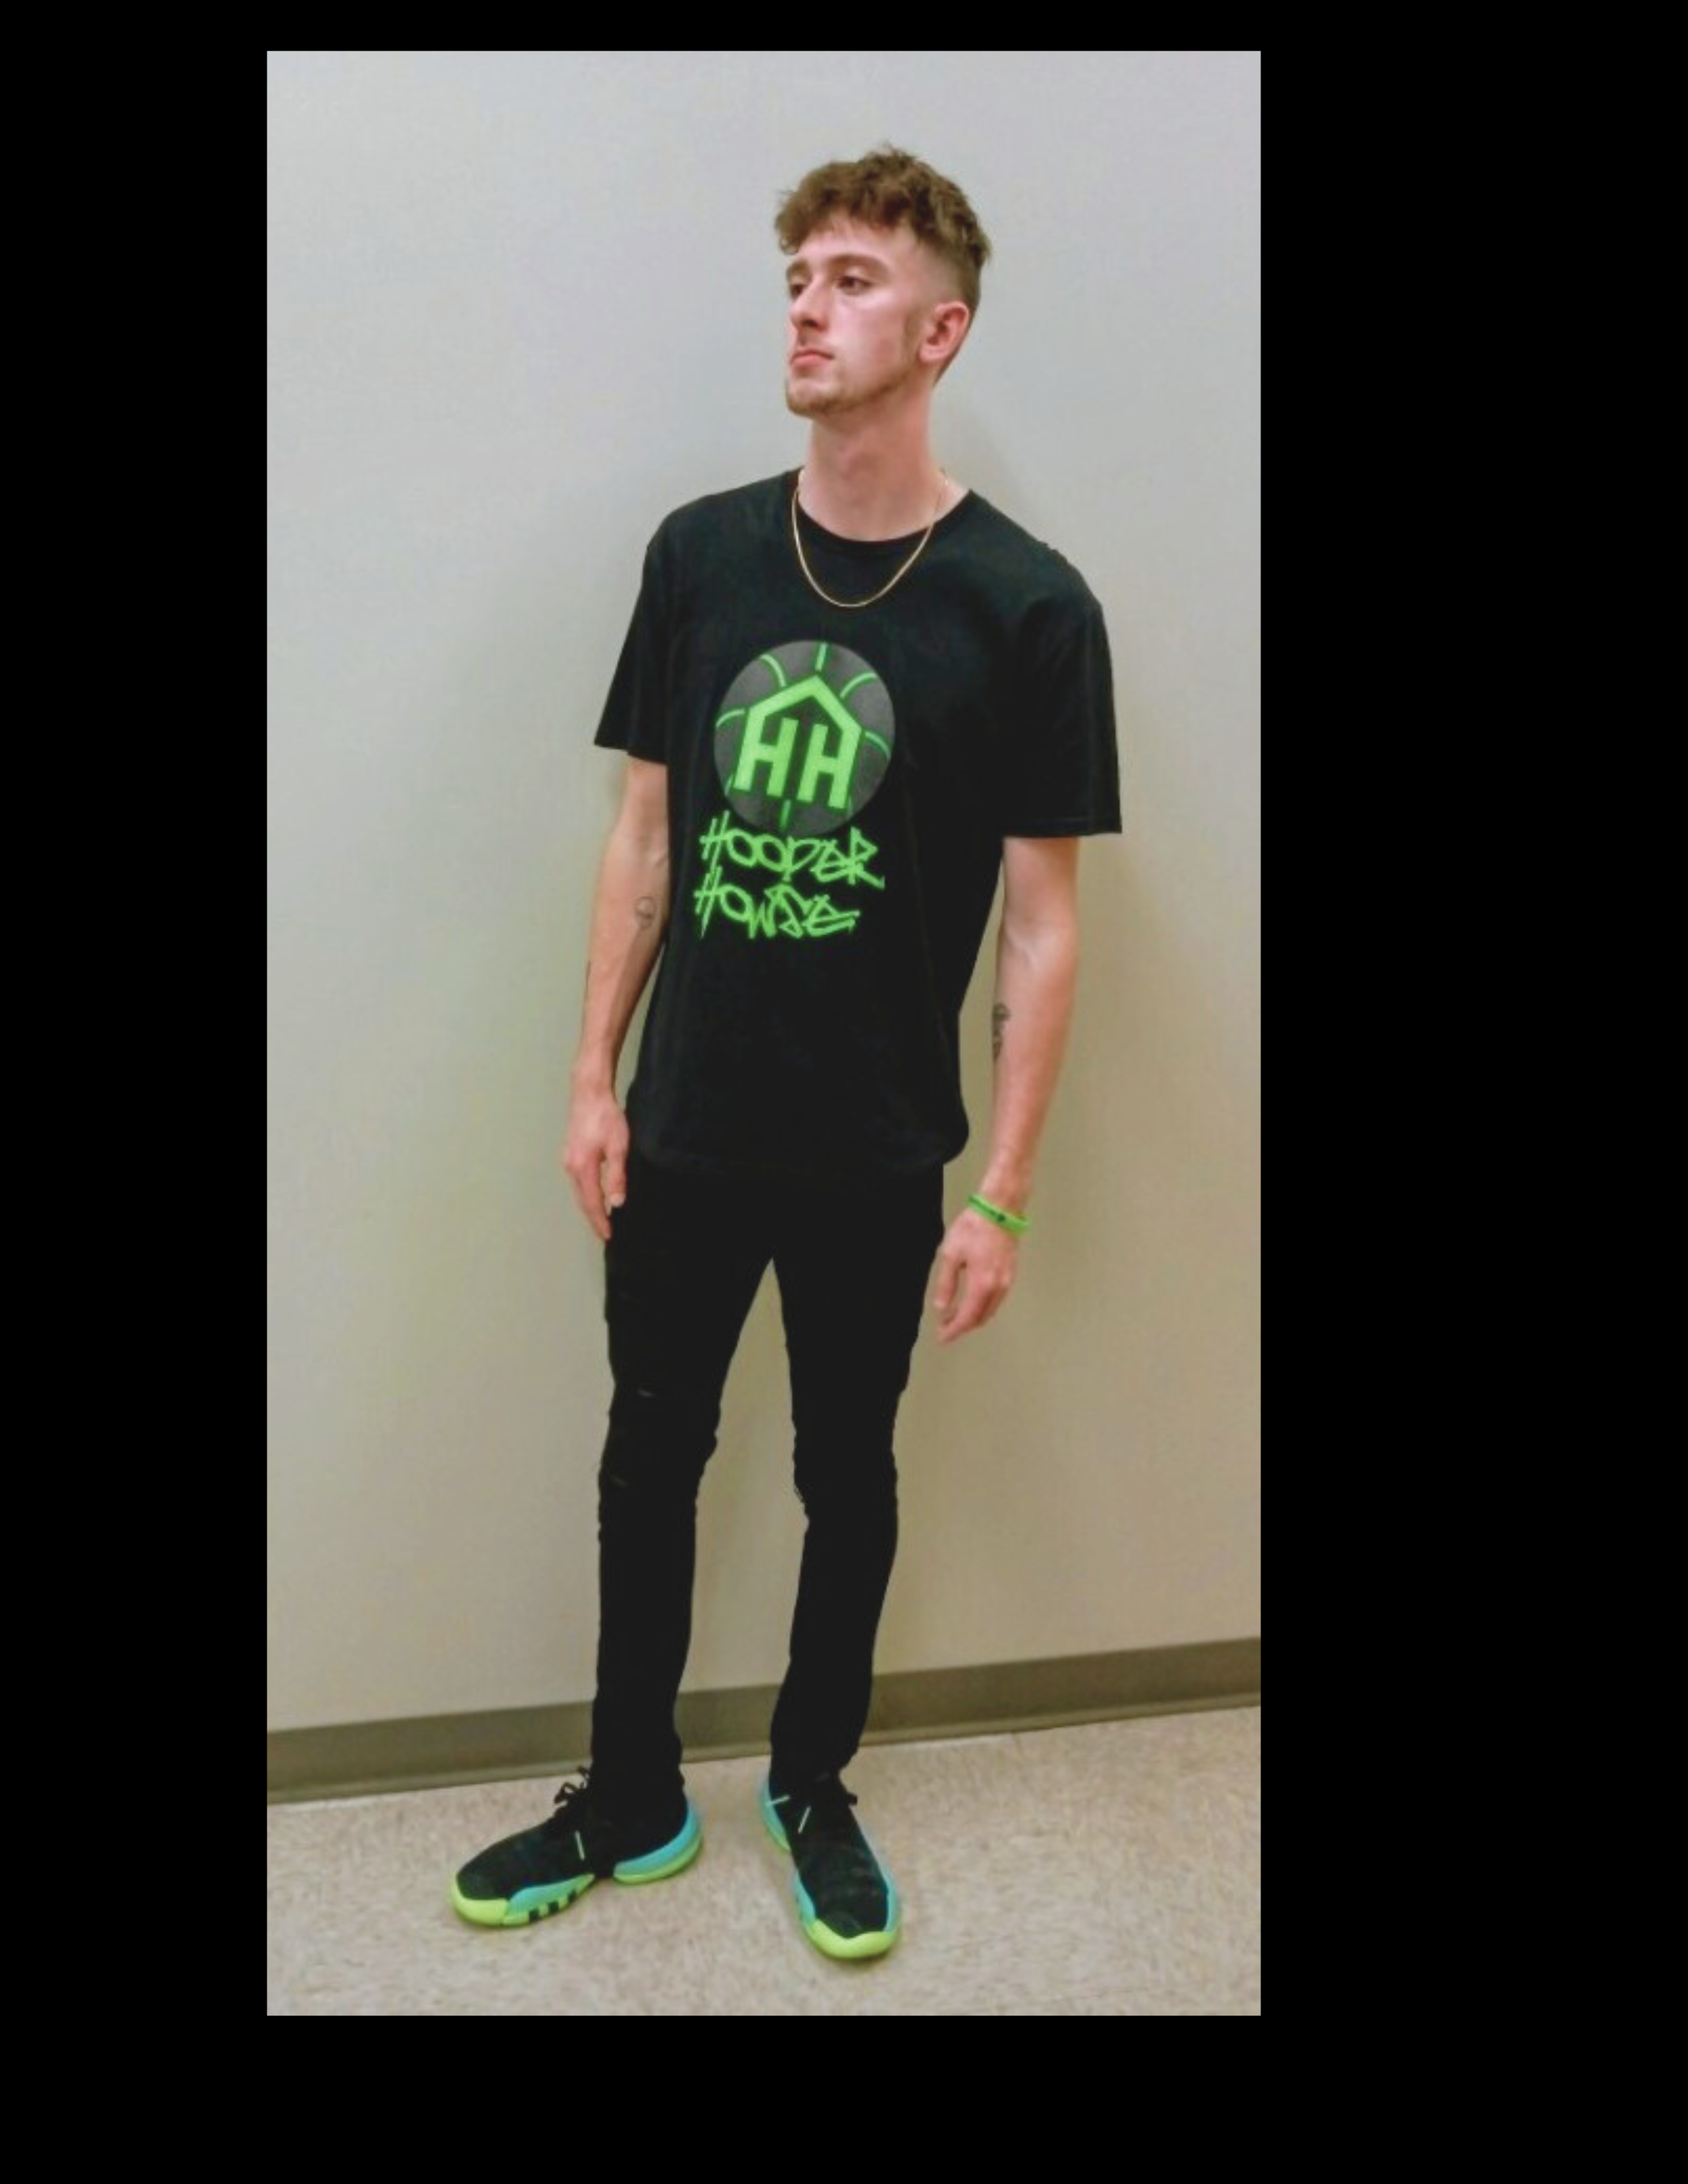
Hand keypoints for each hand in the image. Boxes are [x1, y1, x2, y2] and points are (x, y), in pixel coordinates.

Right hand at [561, 1086, 630, 1242]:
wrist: (589, 1093)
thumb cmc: (607, 1118)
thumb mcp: (618, 1147)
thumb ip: (617, 1176)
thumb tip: (617, 1203)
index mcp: (583, 1168)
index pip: (592, 1203)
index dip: (600, 1221)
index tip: (609, 1235)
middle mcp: (571, 1167)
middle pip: (582, 1200)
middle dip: (594, 1218)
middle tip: (605, 1234)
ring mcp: (568, 1160)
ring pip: (579, 1191)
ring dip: (589, 1206)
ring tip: (601, 1219)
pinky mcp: (569, 1154)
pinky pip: (578, 1181)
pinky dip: (586, 1193)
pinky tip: (595, 1196)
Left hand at [928, 1204, 1019, 1343]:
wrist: (1000, 1209)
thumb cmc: (974, 1227)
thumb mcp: (951, 1254)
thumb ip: (946, 1283)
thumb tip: (942, 1307)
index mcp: (982, 1284)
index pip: (967, 1317)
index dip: (954, 1330)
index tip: (942, 1337)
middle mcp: (998, 1287)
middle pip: (980, 1318)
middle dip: (962, 1326)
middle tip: (945, 1327)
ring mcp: (1007, 1281)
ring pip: (990, 1310)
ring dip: (973, 1317)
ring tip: (954, 1315)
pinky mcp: (1010, 1273)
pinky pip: (997, 1299)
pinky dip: (983, 1306)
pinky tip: (971, 1300)